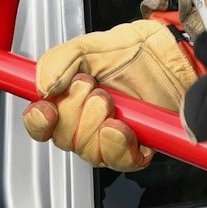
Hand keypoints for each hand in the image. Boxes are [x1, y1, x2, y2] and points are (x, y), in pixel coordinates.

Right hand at [21, 19, 197, 171]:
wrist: (168, 54)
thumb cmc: (132, 51)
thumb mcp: (87, 47)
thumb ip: (57, 62)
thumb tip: (43, 87)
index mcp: (68, 100)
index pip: (40, 124)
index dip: (38, 121)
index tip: (45, 109)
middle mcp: (86, 123)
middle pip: (62, 139)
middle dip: (74, 113)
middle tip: (91, 88)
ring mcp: (109, 138)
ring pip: (87, 151)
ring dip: (96, 124)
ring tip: (110, 100)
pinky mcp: (134, 149)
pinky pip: (117, 160)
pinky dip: (116, 144)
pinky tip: (121, 125)